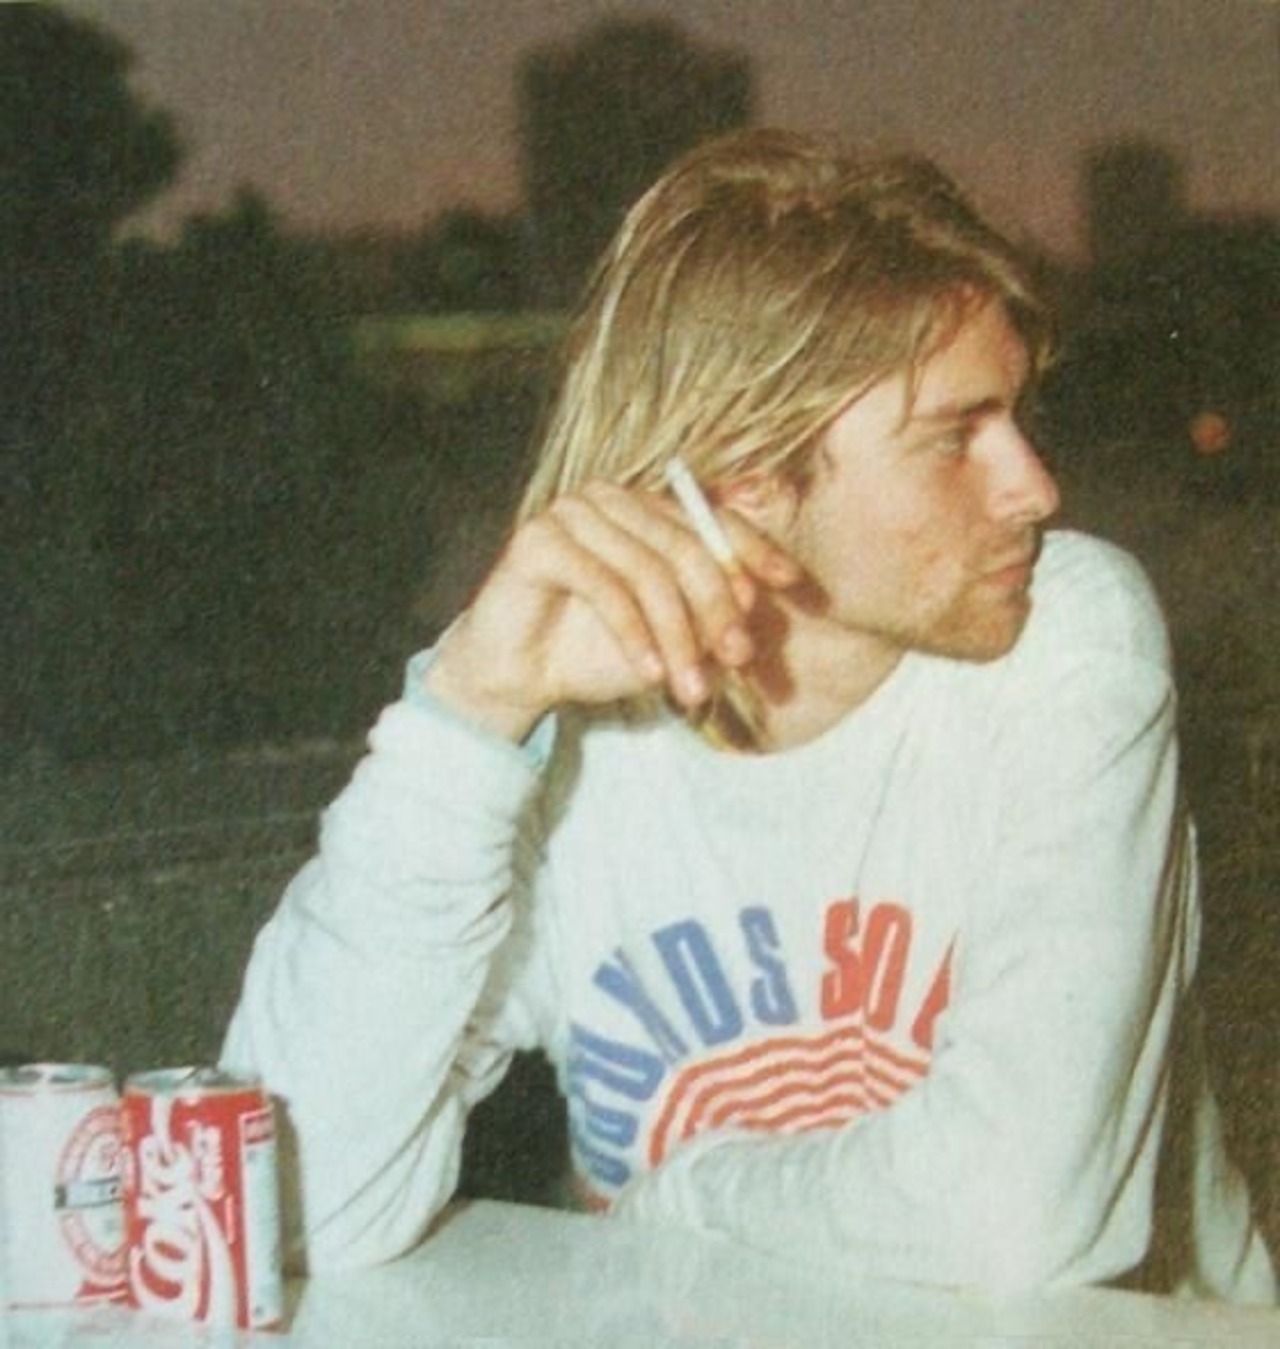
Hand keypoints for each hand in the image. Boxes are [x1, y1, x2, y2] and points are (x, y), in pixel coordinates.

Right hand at [423, 481, 799, 740]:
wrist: (518, 676)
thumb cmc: (595, 652)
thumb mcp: (668, 640)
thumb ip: (707, 620)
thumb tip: (752, 605)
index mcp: (646, 510)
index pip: (711, 519)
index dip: (753, 548)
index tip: (790, 583)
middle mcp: (612, 499)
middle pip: (685, 546)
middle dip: (717, 608)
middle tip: (739, 657)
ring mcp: (572, 513)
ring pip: (647, 571)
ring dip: (677, 634)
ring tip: (690, 687)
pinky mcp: (539, 540)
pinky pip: (605, 586)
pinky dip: (633, 634)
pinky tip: (650, 672)